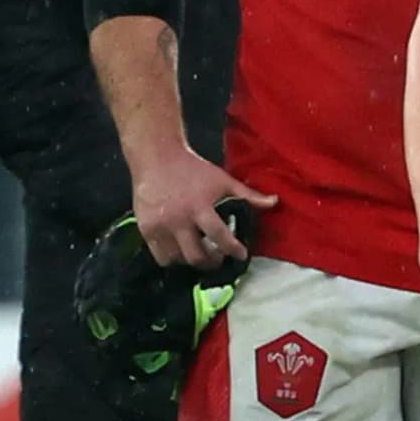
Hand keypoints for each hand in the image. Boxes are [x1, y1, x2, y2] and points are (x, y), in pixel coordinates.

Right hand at [129, 146, 272, 268]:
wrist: (156, 158)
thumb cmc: (193, 169)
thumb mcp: (223, 180)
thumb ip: (248, 196)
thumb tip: (274, 202)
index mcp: (199, 207)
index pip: (219, 236)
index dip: (233, 250)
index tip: (242, 255)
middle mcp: (178, 220)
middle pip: (196, 256)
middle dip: (212, 262)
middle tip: (219, 259)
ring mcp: (159, 226)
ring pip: (177, 260)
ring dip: (191, 262)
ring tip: (200, 255)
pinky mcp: (145, 228)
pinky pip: (159, 255)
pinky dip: (172, 258)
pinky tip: (181, 251)